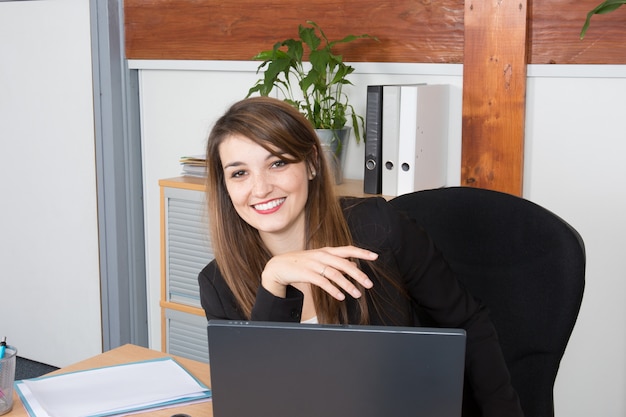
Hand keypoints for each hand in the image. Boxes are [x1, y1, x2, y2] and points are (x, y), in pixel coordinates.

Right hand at [261, 246, 377, 299]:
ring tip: (357, 294)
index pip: (348, 249)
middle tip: (369, 284)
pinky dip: (333, 290)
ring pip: (335, 274)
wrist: (279, 265)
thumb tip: (354, 266)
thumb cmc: (302, 263)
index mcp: (327, 251)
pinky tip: (341, 296)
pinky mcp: (306, 274)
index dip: (362, 252)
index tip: (375, 256)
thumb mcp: (320, 259)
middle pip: (344, 263)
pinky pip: (323, 282)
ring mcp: (314, 264)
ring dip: (348, 285)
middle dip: (358, 274)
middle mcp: (322, 256)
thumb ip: (336, 262)